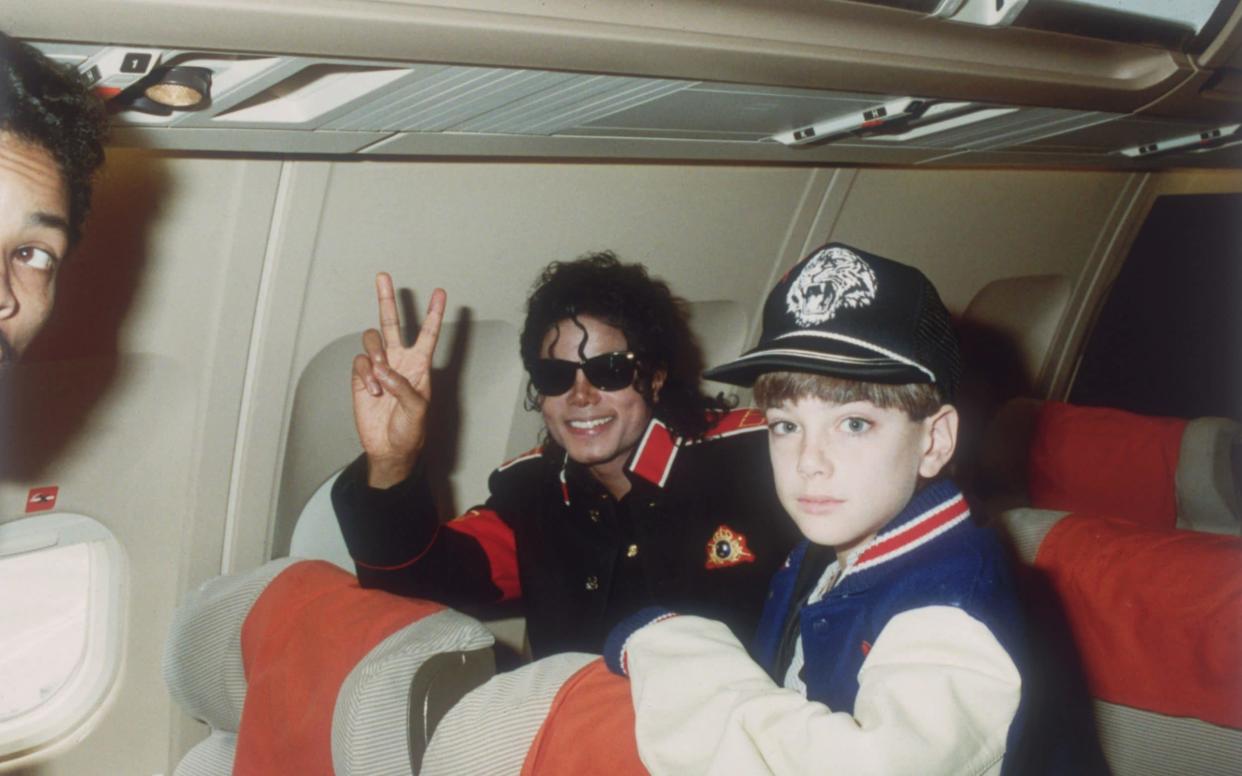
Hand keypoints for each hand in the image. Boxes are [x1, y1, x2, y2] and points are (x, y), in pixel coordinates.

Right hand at [350, 272, 445, 487]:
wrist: (388, 448)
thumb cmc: (410, 430)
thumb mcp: (417, 410)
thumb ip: (404, 388)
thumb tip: (383, 369)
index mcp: (419, 365)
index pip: (428, 333)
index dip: (434, 313)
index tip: (440, 292)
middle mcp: (399, 360)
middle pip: (392, 323)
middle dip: (387, 299)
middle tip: (383, 276)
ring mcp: (379, 367)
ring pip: (372, 339)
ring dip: (376, 354)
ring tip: (381, 374)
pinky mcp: (362, 377)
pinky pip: (360, 362)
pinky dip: (366, 374)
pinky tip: (374, 392)